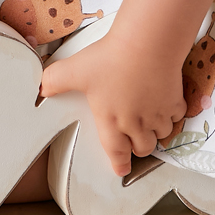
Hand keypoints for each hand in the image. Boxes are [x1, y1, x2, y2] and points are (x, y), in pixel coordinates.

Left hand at [39, 33, 186, 176]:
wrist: (146, 44)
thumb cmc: (111, 58)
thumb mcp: (76, 69)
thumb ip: (54, 81)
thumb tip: (38, 89)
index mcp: (110, 120)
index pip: (115, 151)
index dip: (118, 163)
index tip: (121, 170)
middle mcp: (135, 123)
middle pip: (142, 148)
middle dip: (139, 147)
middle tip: (136, 139)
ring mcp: (157, 115)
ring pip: (161, 135)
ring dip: (156, 132)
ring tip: (150, 122)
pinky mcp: (174, 102)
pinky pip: (176, 117)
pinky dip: (172, 115)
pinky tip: (165, 106)